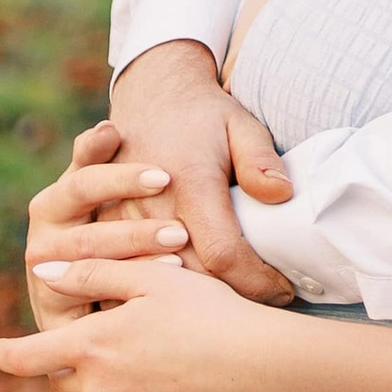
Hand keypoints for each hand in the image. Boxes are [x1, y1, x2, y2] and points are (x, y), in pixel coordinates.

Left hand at [0, 255, 268, 391]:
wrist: (258, 366)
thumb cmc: (208, 312)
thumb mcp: (152, 277)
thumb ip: (93, 271)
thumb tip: (43, 270)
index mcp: (91, 344)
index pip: (25, 357)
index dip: (8, 354)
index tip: (1, 351)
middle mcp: (98, 387)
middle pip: (65, 382)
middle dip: (78, 366)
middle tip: (114, 346)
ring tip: (153, 369)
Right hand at [25, 123, 193, 324]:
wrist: (110, 295)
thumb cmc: (132, 220)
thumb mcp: (121, 188)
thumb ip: (104, 159)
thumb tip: (107, 128)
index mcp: (58, 199)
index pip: (83, 179)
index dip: (120, 178)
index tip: (162, 176)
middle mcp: (44, 236)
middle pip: (87, 235)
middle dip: (135, 232)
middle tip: (180, 231)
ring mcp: (44, 277)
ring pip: (85, 269)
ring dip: (131, 267)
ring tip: (177, 264)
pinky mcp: (53, 318)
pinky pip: (84, 311)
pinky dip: (119, 304)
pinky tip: (154, 299)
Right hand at [105, 41, 295, 304]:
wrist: (150, 92)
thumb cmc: (203, 114)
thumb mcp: (241, 125)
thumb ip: (260, 160)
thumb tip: (282, 195)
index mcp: (188, 181)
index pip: (223, 253)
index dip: (255, 280)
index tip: (284, 290)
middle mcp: (149, 204)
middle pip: (192, 274)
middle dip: (232, 294)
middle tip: (269, 299)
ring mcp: (122, 216)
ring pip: (162, 277)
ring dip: (200, 295)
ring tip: (240, 298)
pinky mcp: (107, 223)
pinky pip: (136, 267)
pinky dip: (167, 284)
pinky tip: (198, 292)